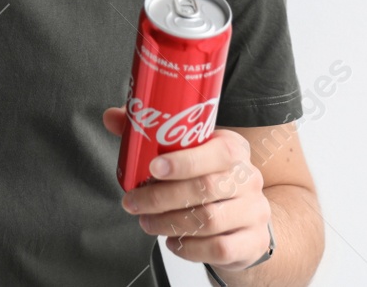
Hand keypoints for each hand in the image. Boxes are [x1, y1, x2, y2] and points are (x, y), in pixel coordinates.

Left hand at [102, 113, 271, 274]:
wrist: (247, 218)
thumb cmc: (210, 178)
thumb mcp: (189, 152)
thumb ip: (151, 133)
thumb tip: (111, 117)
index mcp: (234, 149)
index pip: (218, 152)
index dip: (185, 161)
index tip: (153, 167)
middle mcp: (248, 178)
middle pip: (206, 188)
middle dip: (162, 197)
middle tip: (134, 202)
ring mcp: (254, 212)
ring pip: (210, 220)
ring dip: (169, 223)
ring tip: (147, 221)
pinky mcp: (253, 242)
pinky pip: (220, 248)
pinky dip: (190, 248)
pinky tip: (172, 240)